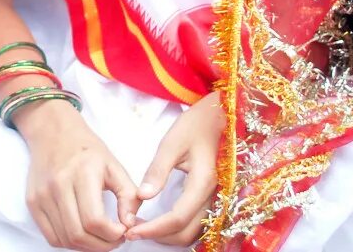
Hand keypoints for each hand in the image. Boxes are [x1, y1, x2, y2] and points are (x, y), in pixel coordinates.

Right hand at [16, 100, 138, 250]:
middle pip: (79, 234)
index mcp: (81, 173)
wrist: (53, 132)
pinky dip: (69, 243)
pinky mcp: (32, 202)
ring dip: (87, 247)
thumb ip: (128, 195)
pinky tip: (82, 234)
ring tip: (100, 237)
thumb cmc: (87, 149)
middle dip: (103, 245)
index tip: (123, 231)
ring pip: (64, 239)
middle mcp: (57, 185)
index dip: (113, 234)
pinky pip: (51, 236)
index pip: (95, 220)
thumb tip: (129, 224)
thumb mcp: (114, 166)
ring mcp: (42, 195)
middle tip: (115, 239)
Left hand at [125, 92, 222, 245]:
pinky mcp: (215, 198)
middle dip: (159, 236)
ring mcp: (217, 200)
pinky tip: (161, 221)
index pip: (177, 218)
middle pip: (187, 233)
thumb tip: (142, 196)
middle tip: (132, 229)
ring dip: (169, 235)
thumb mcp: (172, 143)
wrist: (221, 117)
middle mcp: (214, 197)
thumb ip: (158, 170)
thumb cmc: (196, 125)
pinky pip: (198, 224)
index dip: (153, 229)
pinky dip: (178, 229)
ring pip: (194, 232)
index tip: (131, 230)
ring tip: (143, 226)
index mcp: (203, 182)